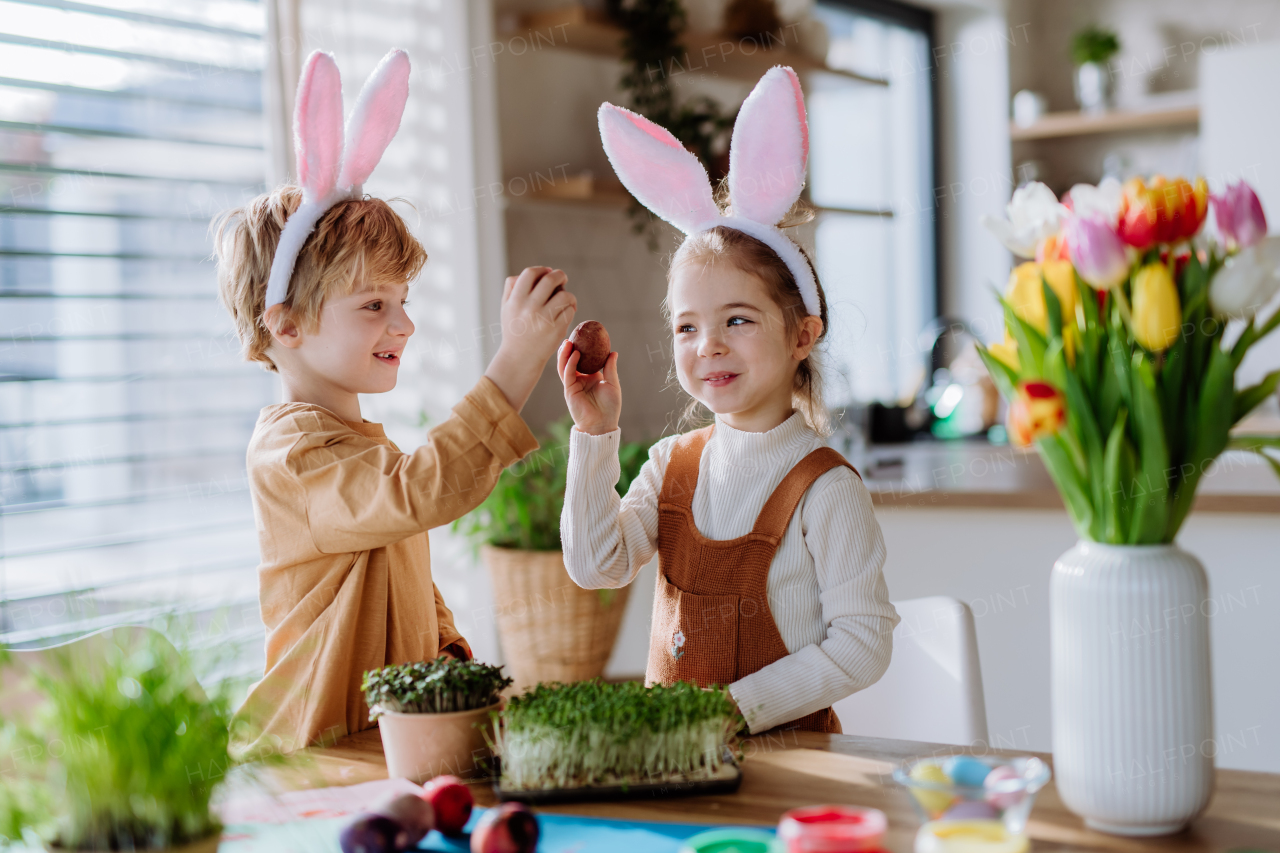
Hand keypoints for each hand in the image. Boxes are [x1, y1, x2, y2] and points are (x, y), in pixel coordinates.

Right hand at [485, 267, 575, 411]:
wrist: (519, 358)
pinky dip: (570, 308)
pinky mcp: (556, 329)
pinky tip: (567, 312)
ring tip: (566, 300)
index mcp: (515, 300)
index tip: (547, 272)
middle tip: (563, 279)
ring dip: (568, 295)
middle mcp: (529, 307)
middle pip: (550, 279)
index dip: (541, 269)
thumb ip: (513, 286)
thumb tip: (538, 271)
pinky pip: (570, 310)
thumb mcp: (506, 307)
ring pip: (564, 295)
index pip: (530, 273)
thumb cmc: (515, 330)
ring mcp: (543, 319)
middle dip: (560, 276)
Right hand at [558, 339, 620, 434]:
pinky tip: (575, 354)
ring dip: (565, 354)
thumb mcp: (613, 384)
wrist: (603, 424)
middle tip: (572, 336)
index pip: (582, 360)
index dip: (581, 348)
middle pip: (569, 361)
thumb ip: (611, 368)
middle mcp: (579, 380)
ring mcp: (572, 385)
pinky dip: (570, 363)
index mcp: (590, 377)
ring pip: (564, 366)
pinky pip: (568, 374)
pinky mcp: (569, 390)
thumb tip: (613, 352)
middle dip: (568, 349)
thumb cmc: (610, 407)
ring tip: (568, 342)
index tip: (583, 336)